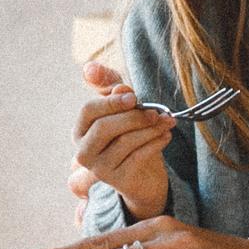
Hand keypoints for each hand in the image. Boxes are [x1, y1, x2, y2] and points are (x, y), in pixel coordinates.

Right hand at [74, 68, 172, 220]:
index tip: (134, 97)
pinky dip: (155, 143)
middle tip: (157, 112)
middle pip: (104, 128)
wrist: (144, 174)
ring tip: (168, 121)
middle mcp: (84, 151)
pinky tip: (166, 135)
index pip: (88, 111)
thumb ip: (111, 87)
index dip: (111, 102)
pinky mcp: (118, 181)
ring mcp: (99, 168)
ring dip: (150, 129)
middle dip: (133, 117)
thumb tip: (90, 67)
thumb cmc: (129, 134)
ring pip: (124, 142)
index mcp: (81, 130)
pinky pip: (138, 157)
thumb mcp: (123, 107)